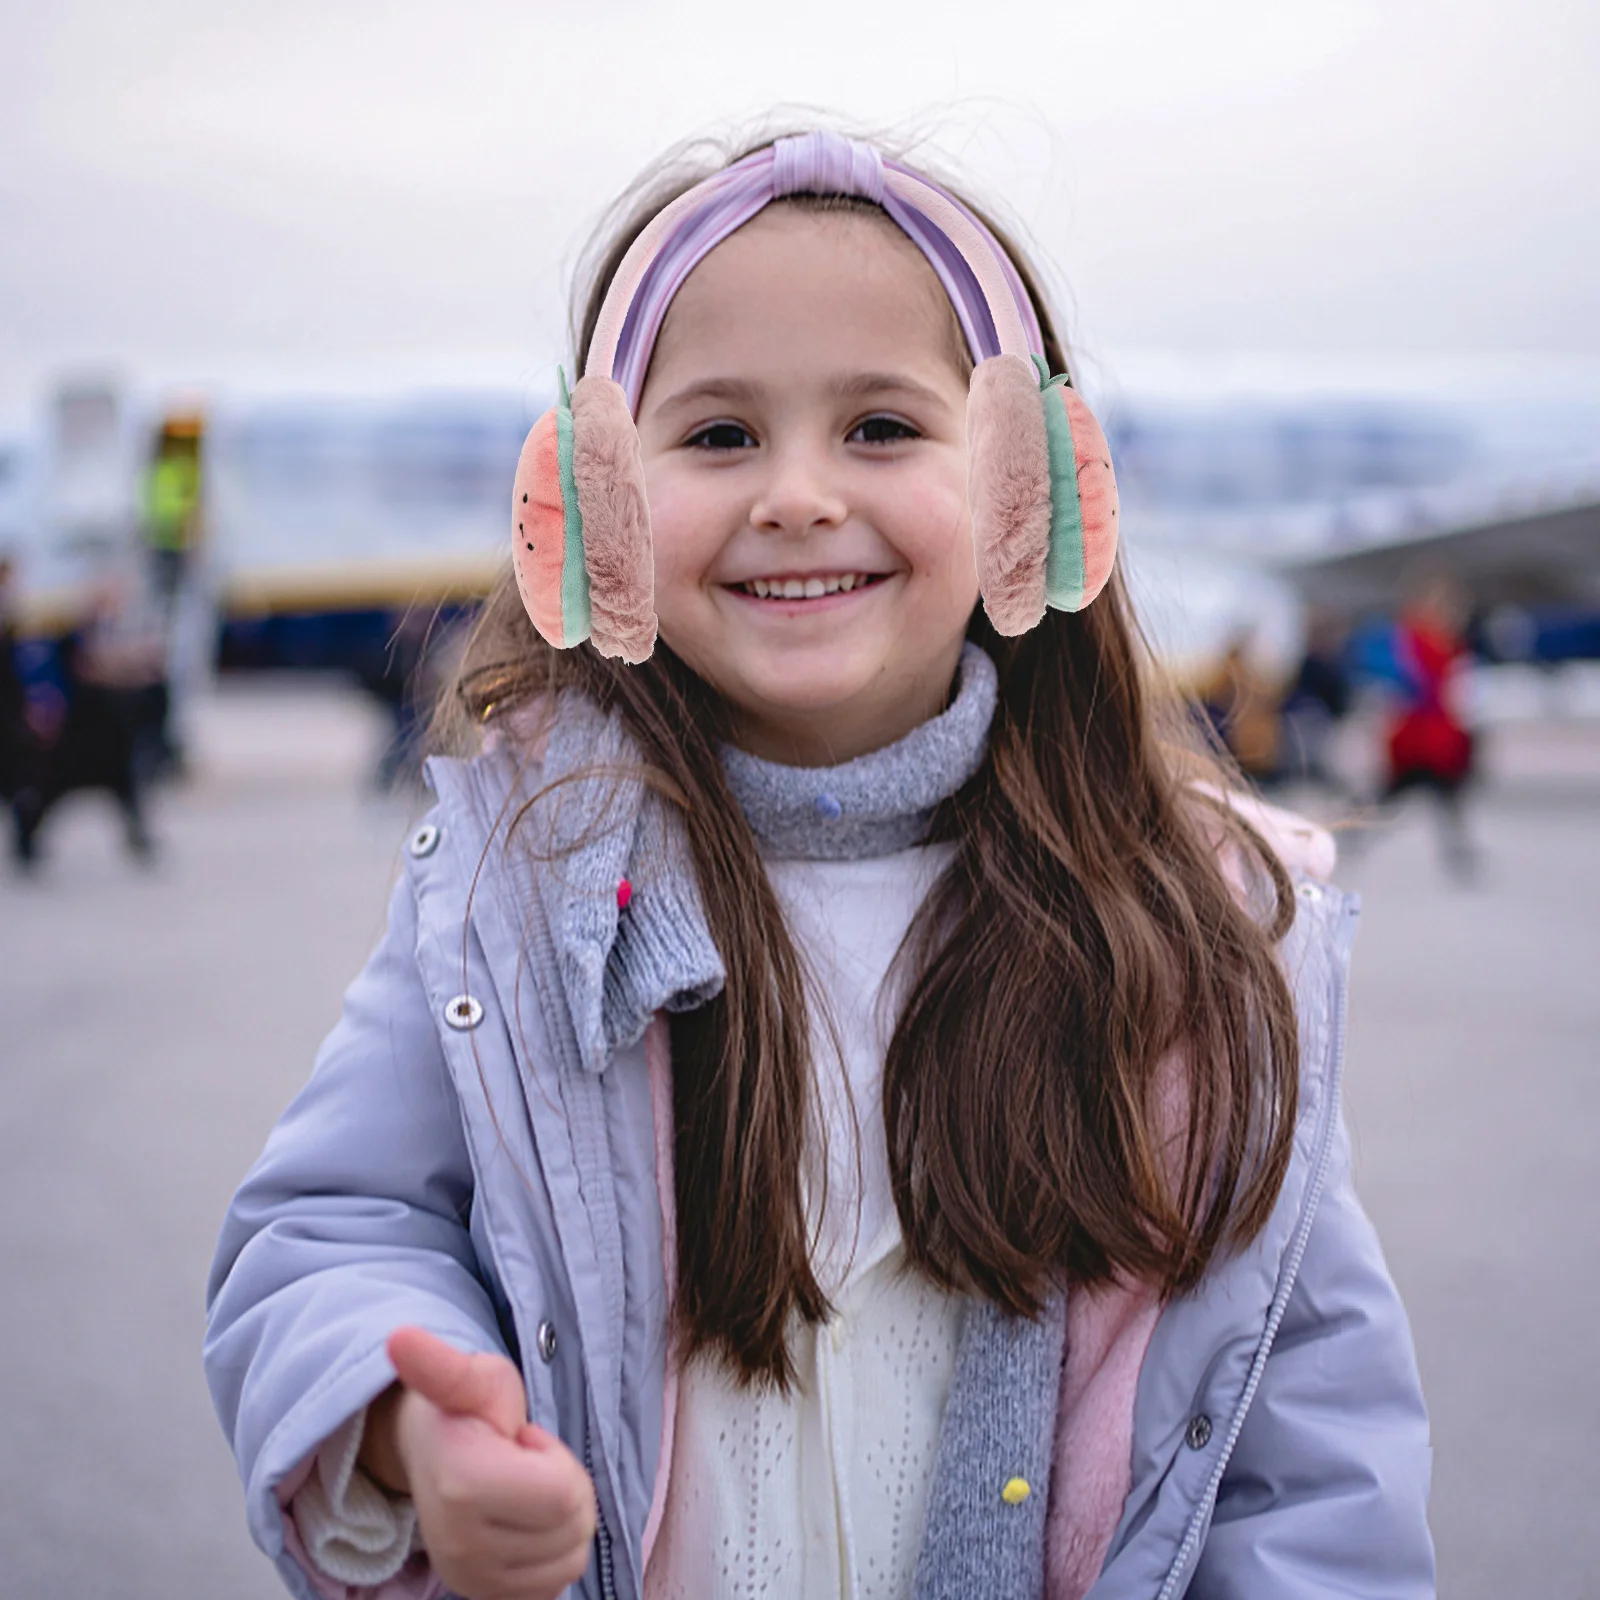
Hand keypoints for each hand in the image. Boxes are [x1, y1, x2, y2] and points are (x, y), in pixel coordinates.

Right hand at [379, 1326, 595, 1599]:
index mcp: (462, 1486)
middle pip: (573, 1526)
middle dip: (562, 1484)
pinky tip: (521, 1520)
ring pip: (570, 1557)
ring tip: (520, 1488)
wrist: (428, 1454)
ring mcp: (469, 1579)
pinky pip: (556, 1584)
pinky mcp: (483, 1597)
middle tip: (521, 1462)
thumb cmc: (464, 1409)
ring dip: (558, 1517)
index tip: (521, 1440)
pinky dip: (551, 1550)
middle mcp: (461, 1545)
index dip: (555, 1457)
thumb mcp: (470, 1377)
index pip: (566, 1495)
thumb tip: (398, 1338)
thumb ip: (442, 1364)